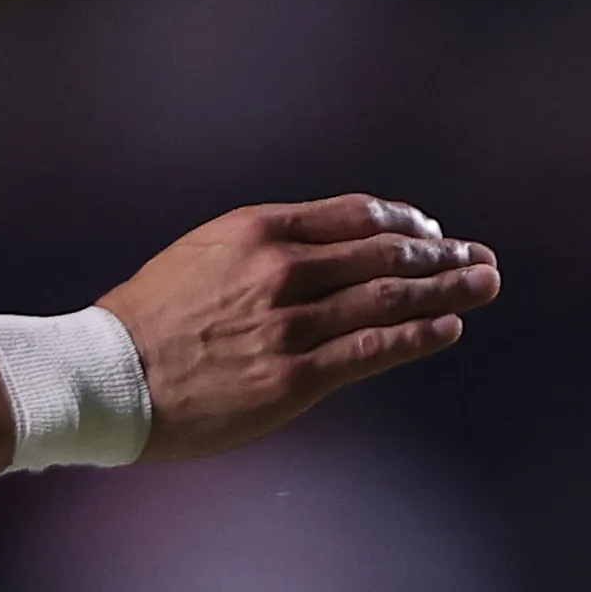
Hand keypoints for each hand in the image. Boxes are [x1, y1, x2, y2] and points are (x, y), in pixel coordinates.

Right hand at [101, 195, 502, 458]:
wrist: (107, 376)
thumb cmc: (147, 321)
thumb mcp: (202, 256)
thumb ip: (262, 249)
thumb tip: (321, 253)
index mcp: (259, 231)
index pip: (355, 214)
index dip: (404, 220)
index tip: (431, 228)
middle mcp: (281, 269)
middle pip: (384, 252)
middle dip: (441, 253)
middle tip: (480, 257)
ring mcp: (290, 324)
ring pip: (388, 298)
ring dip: (446, 289)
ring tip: (484, 284)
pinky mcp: (294, 377)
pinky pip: (372, 351)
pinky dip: (417, 336)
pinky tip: (448, 328)